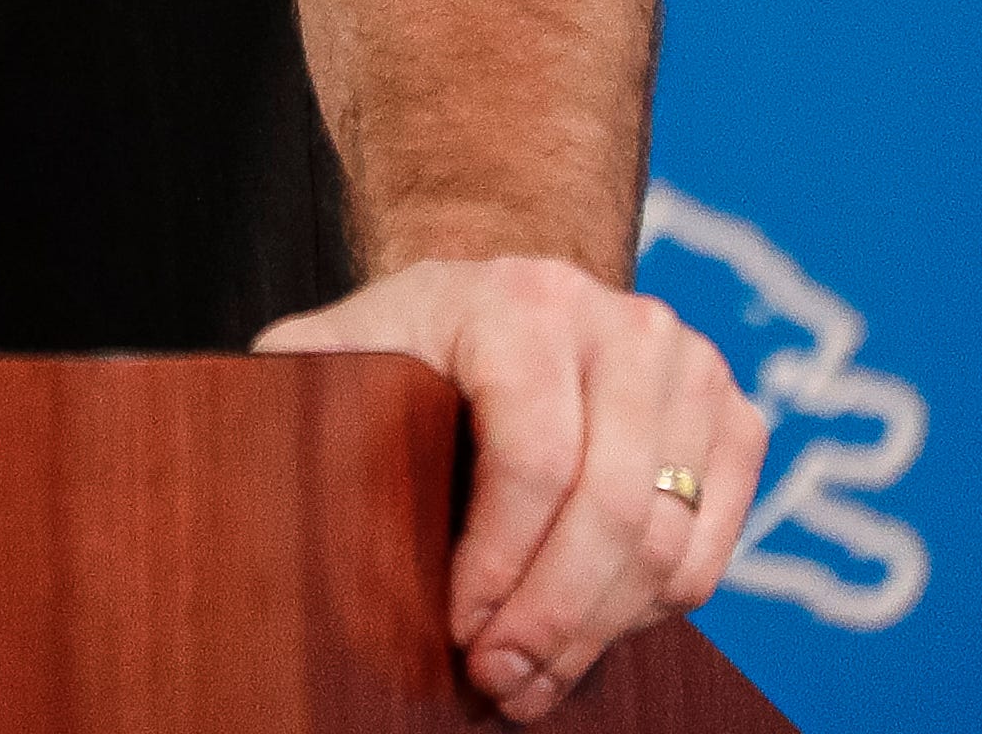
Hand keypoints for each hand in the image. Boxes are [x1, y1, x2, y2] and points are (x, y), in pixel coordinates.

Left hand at [258, 254, 768, 720]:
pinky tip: (583, 629)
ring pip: (665, 545)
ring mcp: (691, 369)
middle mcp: (625, 323)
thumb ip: (293, 392)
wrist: (504, 305)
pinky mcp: (735, 421)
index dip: (499, 564)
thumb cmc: (405, 345)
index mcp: (522, 300)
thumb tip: (246, 472)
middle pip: (610, 512)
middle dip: (551, 618)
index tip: (458, 630)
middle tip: (500, 680)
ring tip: (531, 676)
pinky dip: (648, 611)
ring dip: (598, 632)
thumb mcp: (332, 350)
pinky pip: (708, 552)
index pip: (535, 459)